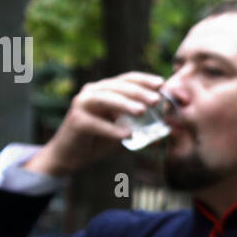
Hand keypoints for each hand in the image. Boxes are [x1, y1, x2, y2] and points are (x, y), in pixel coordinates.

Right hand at [24, 72, 164, 176]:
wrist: (70, 156)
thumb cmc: (98, 142)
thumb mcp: (123, 133)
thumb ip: (141, 131)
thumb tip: (166, 133)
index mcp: (105, 90)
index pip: (127, 79)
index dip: (144, 80)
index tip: (161, 83)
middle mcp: (92, 92)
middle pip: (119, 87)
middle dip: (139, 92)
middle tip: (156, 99)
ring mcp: (82, 104)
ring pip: (107, 100)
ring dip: (125, 105)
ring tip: (142, 111)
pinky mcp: (76, 121)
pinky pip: (97, 124)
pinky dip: (112, 129)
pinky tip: (127, 135)